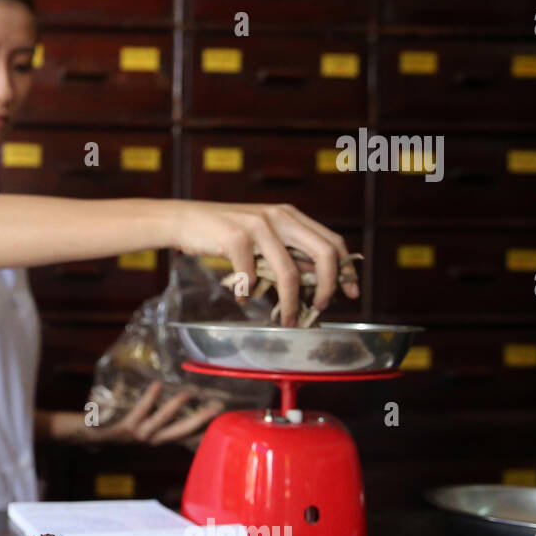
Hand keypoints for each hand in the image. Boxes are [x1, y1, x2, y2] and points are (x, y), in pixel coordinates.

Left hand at [89, 381, 223, 445]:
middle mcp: (149, 440)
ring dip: (174, 409)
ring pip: (159, 424)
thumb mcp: (136, 417)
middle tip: (218, 407)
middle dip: (199, 421)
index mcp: (155, 437)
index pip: (184, 434)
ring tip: (188, 394)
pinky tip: (156, 385)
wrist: (83, 433)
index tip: (224, 416)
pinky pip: (137, 412)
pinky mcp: (121, 429)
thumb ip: (151, 408)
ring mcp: (135, 436)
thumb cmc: (113, 421)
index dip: (204, 427)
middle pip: (179, 433)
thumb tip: (169, 382)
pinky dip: (148, 399)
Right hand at [160, 200, 359, 325]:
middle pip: (322, 253)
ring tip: (289, 319)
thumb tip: (313, 280)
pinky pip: (251, 275)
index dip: (346, 269)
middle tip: (322, 306)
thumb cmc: (223, 232)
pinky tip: (244, 299)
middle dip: (328, 285)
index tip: (351, 292)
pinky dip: (249, 294)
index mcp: (290, 215)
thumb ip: (286, 250)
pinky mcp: (235, 236)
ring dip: (292, 301)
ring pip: (289, 270)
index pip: (332, 240)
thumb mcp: (261, 236)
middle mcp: (279, 216)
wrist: (184, 219)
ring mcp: (258, 225)